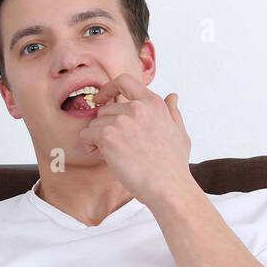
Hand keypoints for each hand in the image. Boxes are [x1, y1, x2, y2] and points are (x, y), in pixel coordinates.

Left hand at [78, 72, 194, 207]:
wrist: (167, 186)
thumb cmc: (173, 164)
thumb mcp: (179, 132)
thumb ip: (172, 112)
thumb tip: (172, 96)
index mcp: (153, 103)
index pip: (124, 80)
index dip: (108, 88)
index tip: (101, 99)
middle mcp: (136, 107)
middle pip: (105, 110)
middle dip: (105, 127)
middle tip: (115, 146)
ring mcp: (121, 120)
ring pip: (95, 124)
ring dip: (98, 139)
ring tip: (112, 154)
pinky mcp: (108, 136)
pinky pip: (86, 135)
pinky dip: (89, 146)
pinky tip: (102, 157)